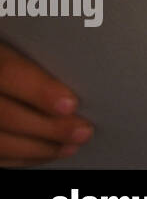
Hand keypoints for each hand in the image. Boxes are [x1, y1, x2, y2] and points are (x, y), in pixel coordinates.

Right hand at [0, 42, 92, 165]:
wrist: (2, 71)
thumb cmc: (21, 47)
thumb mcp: (23, 41)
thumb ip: (42, 51)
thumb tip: (86, 60)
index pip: (8, 73)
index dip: (39, 91)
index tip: (70, 104)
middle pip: (5, 115)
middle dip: (48, 127)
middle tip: (84, 130)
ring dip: (40, 148)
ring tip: (74, 144)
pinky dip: (25, 158)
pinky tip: (52, 153)